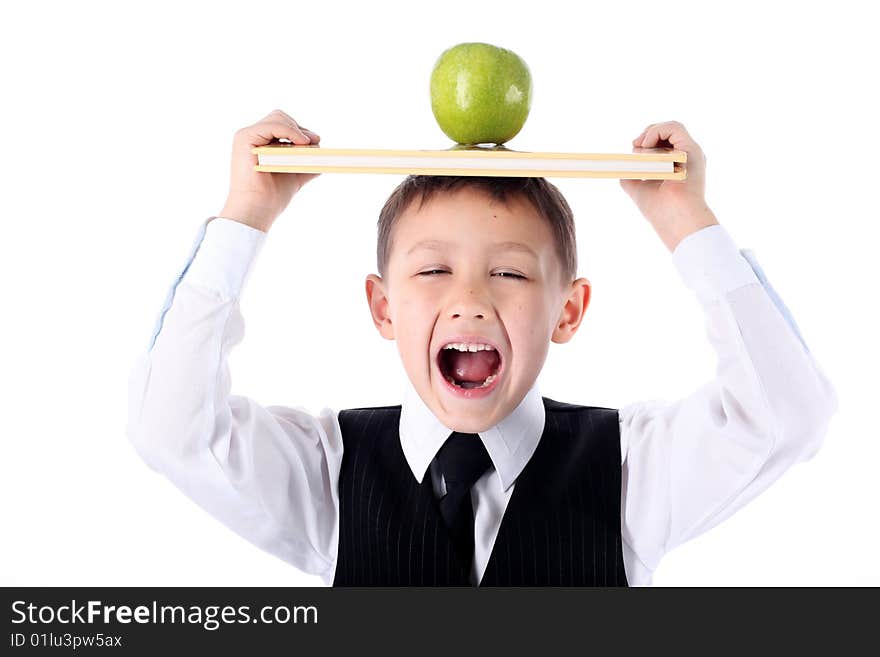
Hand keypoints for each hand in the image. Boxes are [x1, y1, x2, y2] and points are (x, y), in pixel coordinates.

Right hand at [219, 109, 320, 231]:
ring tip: (306, 145)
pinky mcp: (245, 138)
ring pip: (278, 118)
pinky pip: (272, 126)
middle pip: (280, 117)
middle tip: (313, 142)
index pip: (283, 124)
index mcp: (261, 143)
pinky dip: (290, 131)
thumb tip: (322, 152)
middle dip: (299, 128)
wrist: (258, 209)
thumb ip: (306, 161)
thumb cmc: (272, 196)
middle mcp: (253, 137)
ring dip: (296, 130)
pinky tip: (301, 143)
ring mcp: (247, 136)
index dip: (301, 131)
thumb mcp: (295, 174)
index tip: (316, 141)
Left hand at [619, 120, 718, 251]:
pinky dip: (656, 132)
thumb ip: (632, 176)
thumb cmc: (660, 210)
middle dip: (648, 134)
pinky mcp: (691, 150)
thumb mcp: (639, 189)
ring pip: (671, 127)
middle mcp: (687, 157)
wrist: (674, 219)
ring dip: (650, 133)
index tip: (634, 149)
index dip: (648, 140)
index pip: (664, 142)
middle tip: (635, 146)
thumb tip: (621, 167)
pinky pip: (674, 128)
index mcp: (678, 165)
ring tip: (640, 147)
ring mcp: (691, 153)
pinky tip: (645, 145)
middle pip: (667, 132)